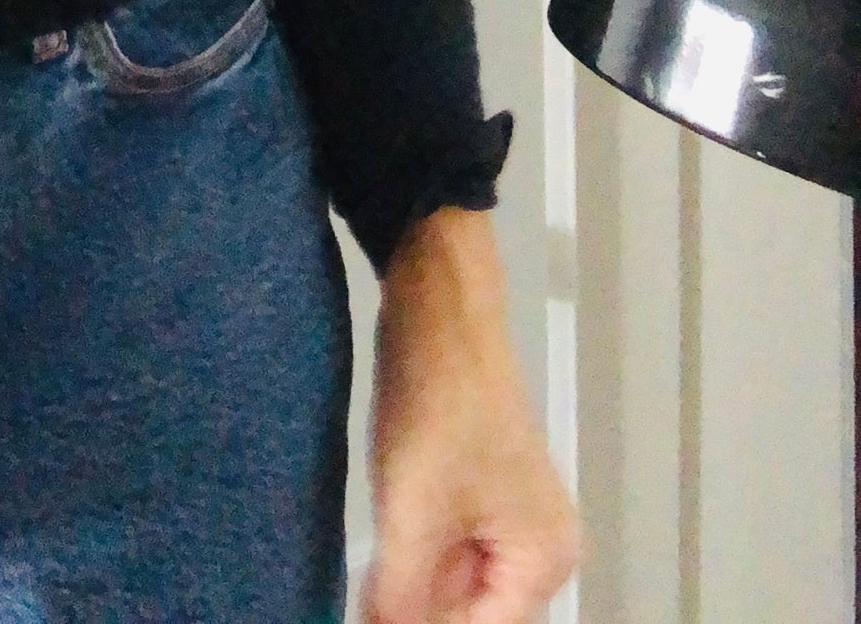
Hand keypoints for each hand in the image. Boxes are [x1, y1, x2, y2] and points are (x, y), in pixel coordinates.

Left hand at [360, 207, 579, 622]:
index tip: (374, 622)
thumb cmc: (437, 408)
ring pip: (448, 583)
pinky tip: (367, 572)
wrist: (436, 309)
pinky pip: (438, 546)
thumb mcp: (413, 512)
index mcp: (543, 559)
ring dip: (405, 593)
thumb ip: (401, 594)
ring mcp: (501, 515)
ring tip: (360, 598)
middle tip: (360, 612)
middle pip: (470, 613)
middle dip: (415, 614)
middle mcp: (535, 547)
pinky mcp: (466, 487)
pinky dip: (405, 561)